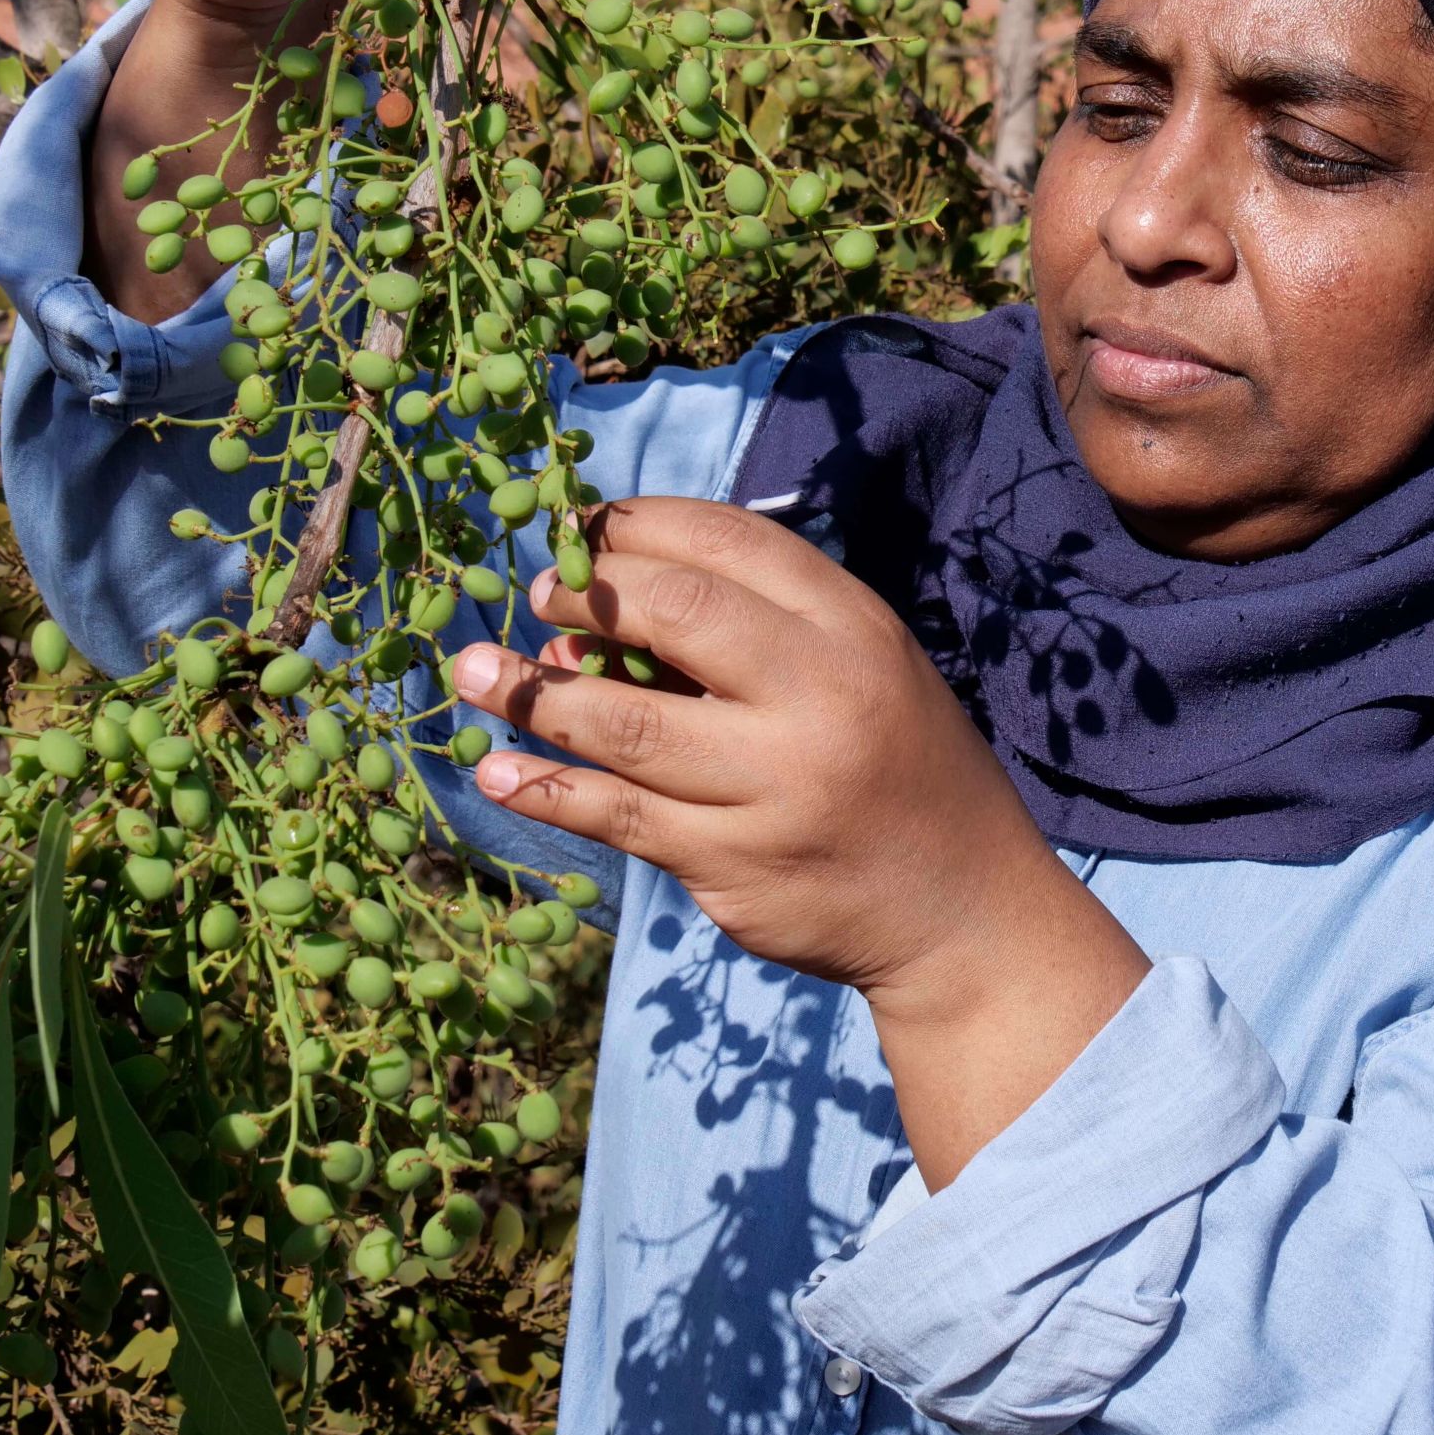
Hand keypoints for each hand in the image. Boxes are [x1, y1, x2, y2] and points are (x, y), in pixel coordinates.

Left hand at [451, 499, 1150, 1183]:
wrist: (962, 909)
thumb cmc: (894, 768)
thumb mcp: (861, 671)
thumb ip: (756, 635)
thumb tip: (586, 622)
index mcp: (856, 630)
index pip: (729, 543)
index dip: (635, 525)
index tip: (576, 528)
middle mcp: (821, 699)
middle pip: (675, 614)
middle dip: (584, 593)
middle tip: (532, 595)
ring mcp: (774, 788)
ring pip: (625, 725)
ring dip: (531, 694)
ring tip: (470, 672)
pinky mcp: (734, 866)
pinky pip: (618, 816)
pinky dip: (546, 790)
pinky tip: (498, 774)